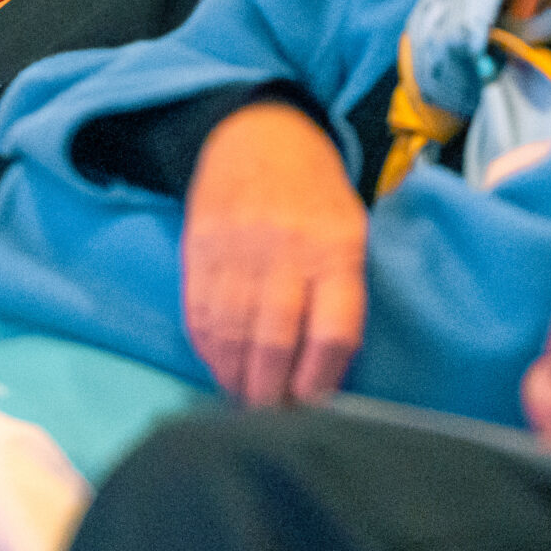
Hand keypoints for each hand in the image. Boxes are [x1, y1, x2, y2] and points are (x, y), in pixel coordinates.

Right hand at [182, 101, 366, 406]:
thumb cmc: (315, 190)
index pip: (333, 332)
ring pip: (233, 335)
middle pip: (277, 342)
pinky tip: (220, 368)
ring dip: (237, 380)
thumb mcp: (351, 228)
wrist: (256, 131)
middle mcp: (286, 249)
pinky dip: (210, 351)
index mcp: (336, 246)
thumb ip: (344, 290)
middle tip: (273, 420)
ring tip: (245, 403)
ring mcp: (238, 248)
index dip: (322, 382)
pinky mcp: (200, 248)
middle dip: (273, 394)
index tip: (314, 407)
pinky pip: (201, 314)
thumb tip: (330, 368)